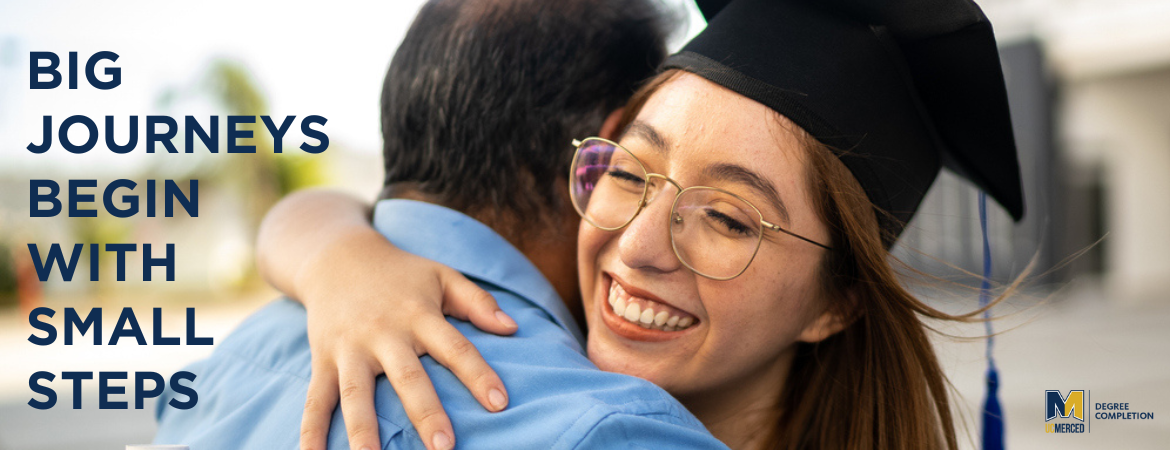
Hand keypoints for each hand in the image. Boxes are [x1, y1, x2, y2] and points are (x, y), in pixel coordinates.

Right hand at [295, 228, 517, 449]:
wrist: (335, 257)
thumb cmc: (400, 273)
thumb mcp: (442, 276)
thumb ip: (477, 301)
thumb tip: (513, 327)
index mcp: (419, 315)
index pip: (455, 348)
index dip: (478, 375)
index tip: (500, 404)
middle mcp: (384, 334)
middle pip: (408, 377)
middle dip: (426, 413)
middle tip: (445, 447)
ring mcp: (349, 349)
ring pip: (356, 395)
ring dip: (364, 431)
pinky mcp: (322, 360)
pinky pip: (315, 400)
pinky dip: (311, 431)